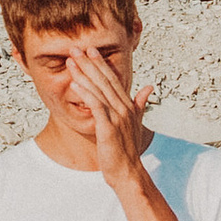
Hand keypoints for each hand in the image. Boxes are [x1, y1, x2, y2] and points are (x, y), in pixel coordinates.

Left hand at [67, 39, 155, 187]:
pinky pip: (96, 107)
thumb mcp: (135, 123)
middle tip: (75, 48)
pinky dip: (86, 94)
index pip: (113, 79)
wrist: (128, 172)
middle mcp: (124, 108)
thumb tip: (149, 87)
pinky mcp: (109, 128)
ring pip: (99, 90)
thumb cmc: (128, 149)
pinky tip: (75, 85)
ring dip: (84, 74)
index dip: (101, 64)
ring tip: (71, 62)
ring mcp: (117, 117)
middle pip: (104, 80)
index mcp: (128, 106)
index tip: (90, 50)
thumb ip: (140, 103)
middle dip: (89, 63)